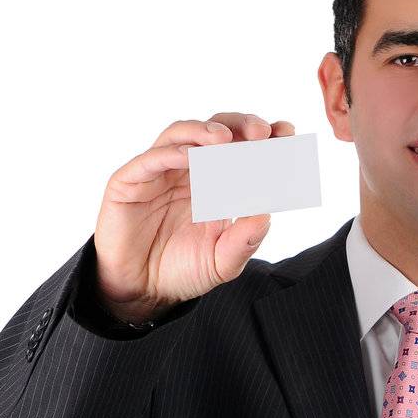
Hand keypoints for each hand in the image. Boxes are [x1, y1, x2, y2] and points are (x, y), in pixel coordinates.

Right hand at [92, 113, 295, 321]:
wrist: (141, 292)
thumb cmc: (182, 271)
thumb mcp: (222, 262)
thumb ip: (244, 242)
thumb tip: (267, 215)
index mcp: (215, 183)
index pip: (241, 150)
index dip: (264, 139)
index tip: (286, 133)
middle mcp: (189, 170)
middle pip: (214, 131)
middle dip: (240, 126)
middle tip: (261, 132)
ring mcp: (159, 172)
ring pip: (181, 134)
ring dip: (204, 132)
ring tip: (226, 140)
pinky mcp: (130, 181)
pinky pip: (151, 159)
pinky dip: (172, 153)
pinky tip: (192, 156)